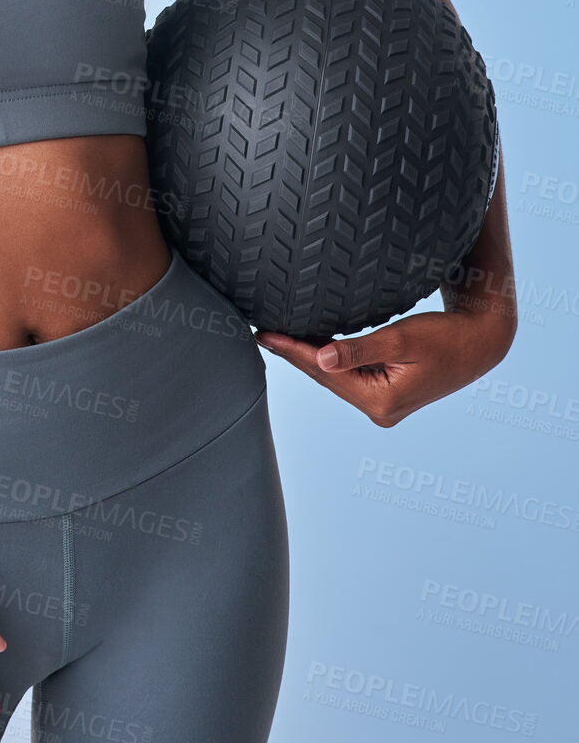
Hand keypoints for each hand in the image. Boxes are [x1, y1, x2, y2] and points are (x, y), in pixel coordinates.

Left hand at [254, 306, 512, 426]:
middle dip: (294, 355)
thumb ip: (360, 350)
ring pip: (336, 376)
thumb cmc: (445, 337)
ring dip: (308, 357)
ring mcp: (384, 404)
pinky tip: (311, 346)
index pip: (324, 371)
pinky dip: (329, 359)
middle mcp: (379, 409)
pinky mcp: (388, 393)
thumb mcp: (401, 339)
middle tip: (261, 333)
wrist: (480, 344)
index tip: (264, 334)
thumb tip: (321, 358)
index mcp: (381, 401)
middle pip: (326, 377)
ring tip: (277, 338)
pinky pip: (349, 375)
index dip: (292, 350)